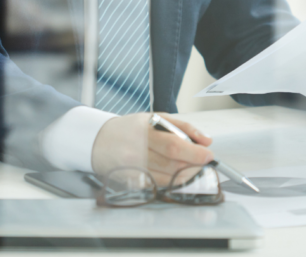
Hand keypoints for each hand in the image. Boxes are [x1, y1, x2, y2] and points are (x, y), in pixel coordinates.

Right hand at [91, 112, 212, 185]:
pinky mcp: (130, 182)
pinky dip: (171, 182)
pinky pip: (157, 186)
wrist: (97, 141)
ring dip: (185, 176)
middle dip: (194, 165)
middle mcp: (136, 151)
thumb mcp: (155, 118)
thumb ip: (183, 127)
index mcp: (144, 130)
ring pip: (167, 179)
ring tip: (191, 168)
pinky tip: (174, 175)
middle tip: (203, 162)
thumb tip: (207, 140)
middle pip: (172, 164)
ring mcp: (132, 169)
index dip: (194, 153)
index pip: (173, 145)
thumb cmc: (129, 129)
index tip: (209, 155)